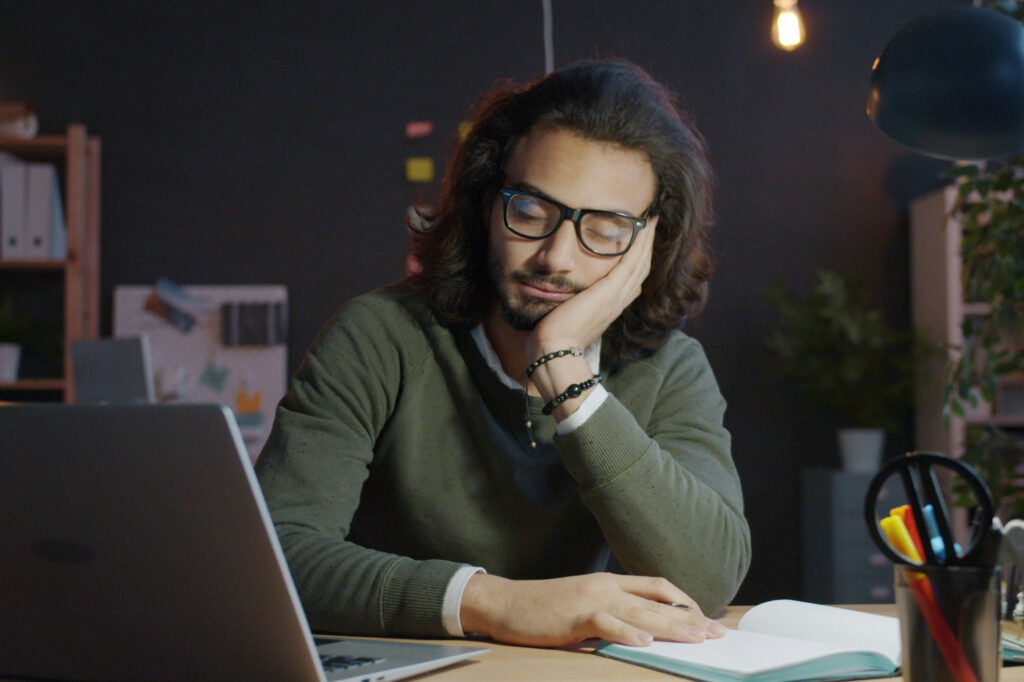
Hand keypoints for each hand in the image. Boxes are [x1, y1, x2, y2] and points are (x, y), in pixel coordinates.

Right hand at [459, 571, 724, 647]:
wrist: (505, 602)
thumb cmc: (542, 608)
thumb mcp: (583, 604)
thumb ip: (611, 613)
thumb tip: (642, 630)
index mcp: (609, 583)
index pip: (657, 587)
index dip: (684, 602)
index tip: (705, 619)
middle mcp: (606, 587)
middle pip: (656, 602)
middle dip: (689, 618)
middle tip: (715, 633)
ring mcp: (590, 599)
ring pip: (639, 612)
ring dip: (670, 627)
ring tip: (696, 638)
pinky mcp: (574, 615)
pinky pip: (605, 623)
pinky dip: (626, 633)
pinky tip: (644, 643)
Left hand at [526, 217, 657, 361]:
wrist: (554, 350)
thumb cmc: (554, 338)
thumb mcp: (567, 316)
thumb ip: (571, 303)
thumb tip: (563, 296)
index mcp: (609, 307)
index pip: (631, 280)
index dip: (638, 261)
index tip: (640, 243)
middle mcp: (618, 302)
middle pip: (641, 269)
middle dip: (647, 246)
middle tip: (651, 224)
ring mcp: (617, 297)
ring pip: (640, 263)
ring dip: (647, 240)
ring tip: (651, 220)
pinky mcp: (610, 291)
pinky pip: (631, 261)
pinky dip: (640, 243)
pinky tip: (643, 227)